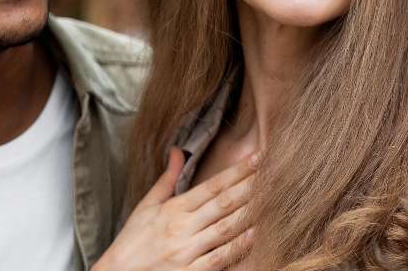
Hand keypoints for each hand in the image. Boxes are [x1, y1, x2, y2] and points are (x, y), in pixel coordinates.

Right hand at [95, 148, 257, 270]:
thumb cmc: (132, 241)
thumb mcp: (146, 206)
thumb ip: (167, 179)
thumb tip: (178, 150)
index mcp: (174, 209)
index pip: (212, 186)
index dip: (237, 172)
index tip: (258, 158)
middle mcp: (182, 228)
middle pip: (224, 203)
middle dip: (251, 186)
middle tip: (275, 171)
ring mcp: (187, 251)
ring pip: (225, 228)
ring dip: (250, 212)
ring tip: (273, 198)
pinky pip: (219, 258)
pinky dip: (237, 246)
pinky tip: (254, 234)